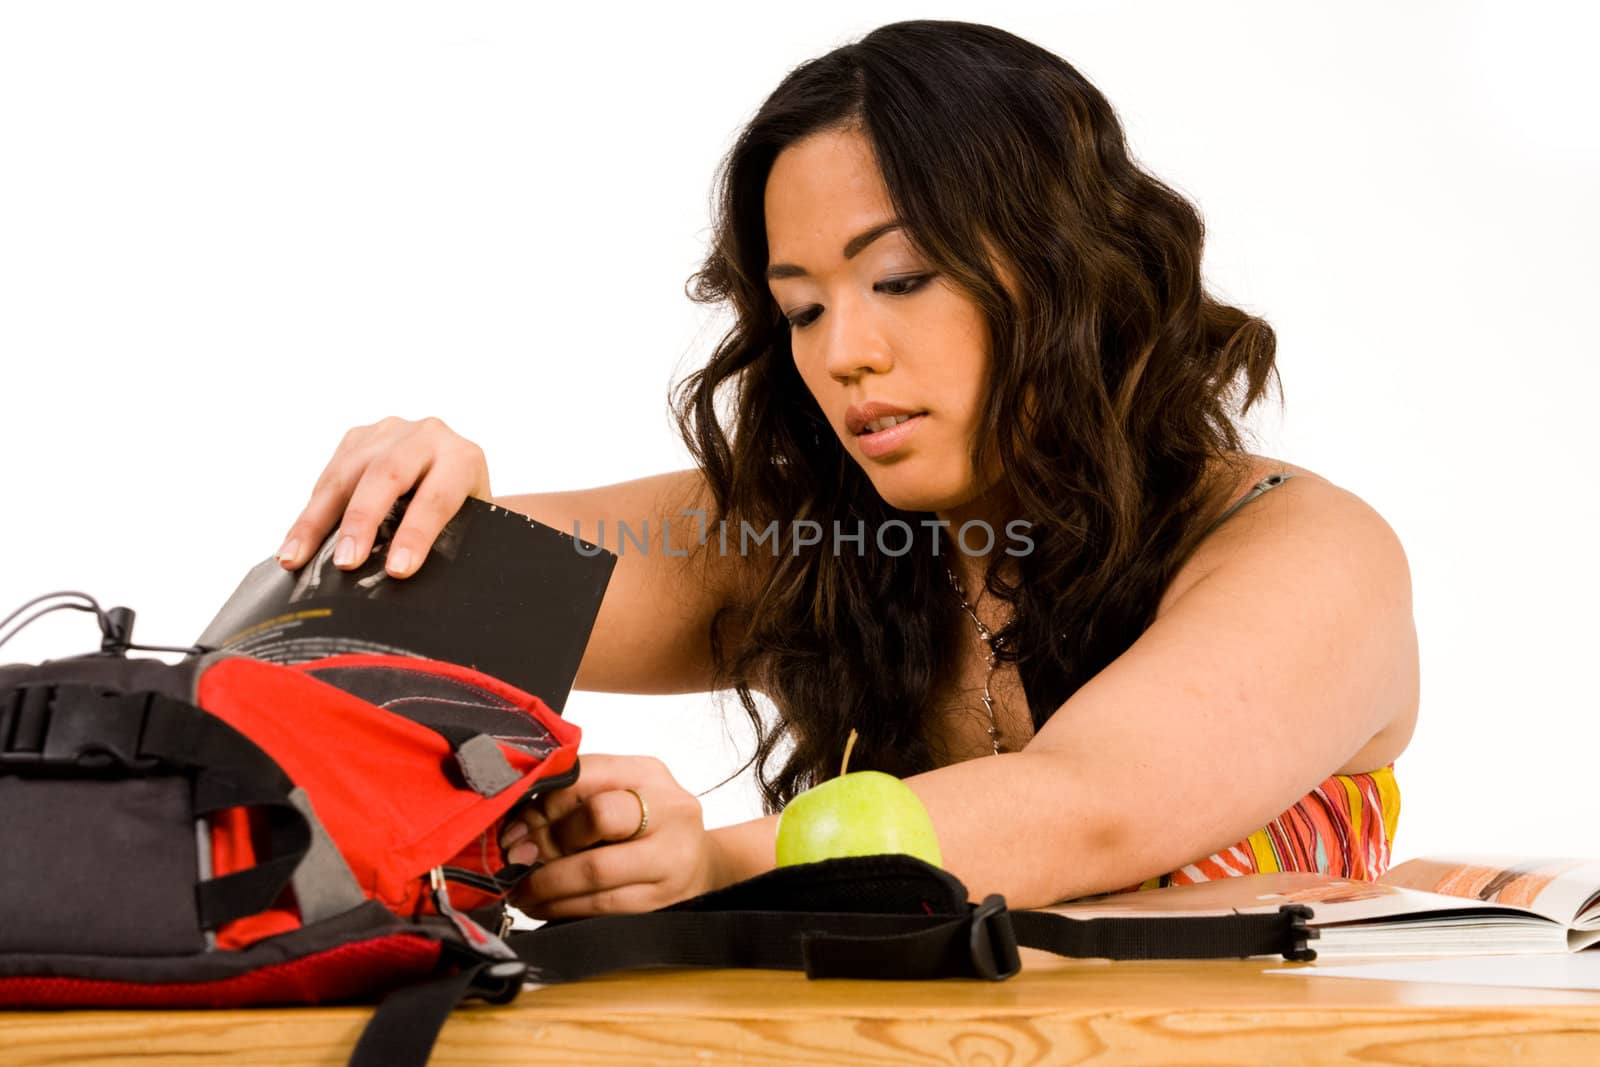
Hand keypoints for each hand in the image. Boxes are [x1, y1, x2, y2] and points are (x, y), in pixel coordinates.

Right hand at [276, 416, 490, 577]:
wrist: (454, 470)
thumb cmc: (466, 512)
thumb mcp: (476, 524)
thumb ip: (464, 543)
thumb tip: (440, 581)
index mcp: (462, 459)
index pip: (436, 496)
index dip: (416, 534)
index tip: (398, 570)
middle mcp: (426, 436)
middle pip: (386, 474)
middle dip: (362, 521)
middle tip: (345, 562)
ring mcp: (388, 433)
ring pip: (346, 474)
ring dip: (316, 520)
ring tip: (296, 560)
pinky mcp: (357, 439)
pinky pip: (327, 478)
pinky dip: (309, 515)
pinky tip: (293, 547)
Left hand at [500, 754, 720, 918]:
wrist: (700, 863)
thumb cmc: (649, 823)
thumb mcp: (619, 792)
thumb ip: (572, 798)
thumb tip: (517, 829)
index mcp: (648, 773)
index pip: (586, 776)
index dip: (542, 804)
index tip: (514, 828)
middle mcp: (668, 810)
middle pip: (598, 817)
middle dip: (545, 843)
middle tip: (516, 860)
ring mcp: (670, 859)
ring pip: (595, 872)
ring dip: (546, 885)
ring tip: (521, 889)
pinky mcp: (663, 902)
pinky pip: (603, 908)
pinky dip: (564, 908)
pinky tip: (545, 906)